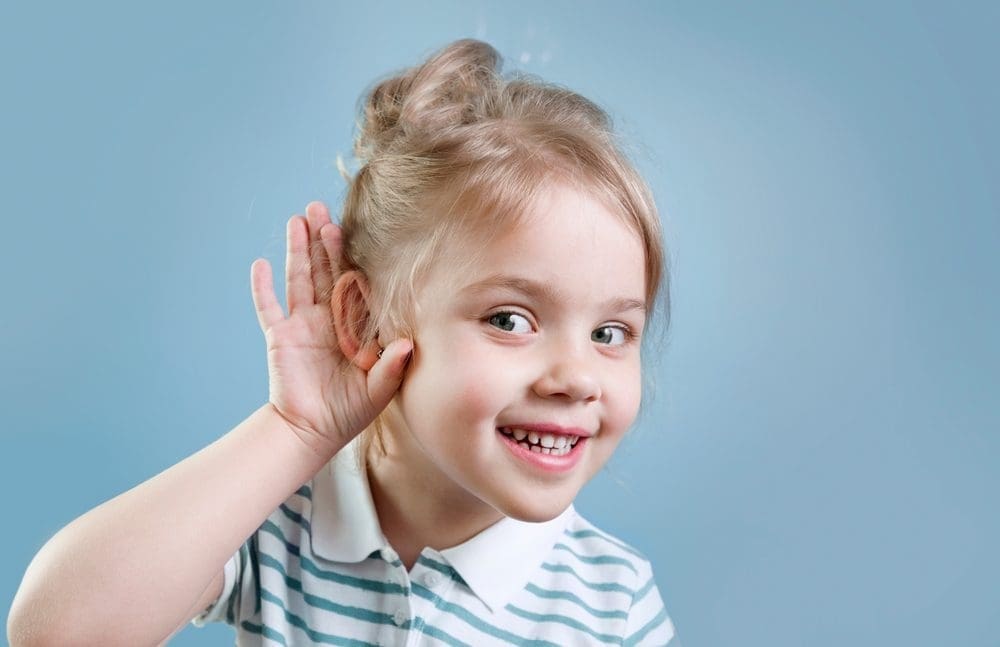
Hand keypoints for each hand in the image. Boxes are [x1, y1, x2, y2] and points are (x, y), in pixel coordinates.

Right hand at [250, 201, 411, 455]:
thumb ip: (393, 368)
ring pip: (299, 279)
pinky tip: (259, 265)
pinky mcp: (279, 337)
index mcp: (354, 324)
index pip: (354, 282)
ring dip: (297, 250)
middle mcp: (328, 318)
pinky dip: (262, 288)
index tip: (352, 229)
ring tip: (297, 220)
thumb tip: (408, 345)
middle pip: (326, 270)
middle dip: (324, 240)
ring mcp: (302, 325)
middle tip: (322, 208)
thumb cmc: (351, 411)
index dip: (352, 257)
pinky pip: (267, 308)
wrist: (313, 431)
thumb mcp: (379, 390)